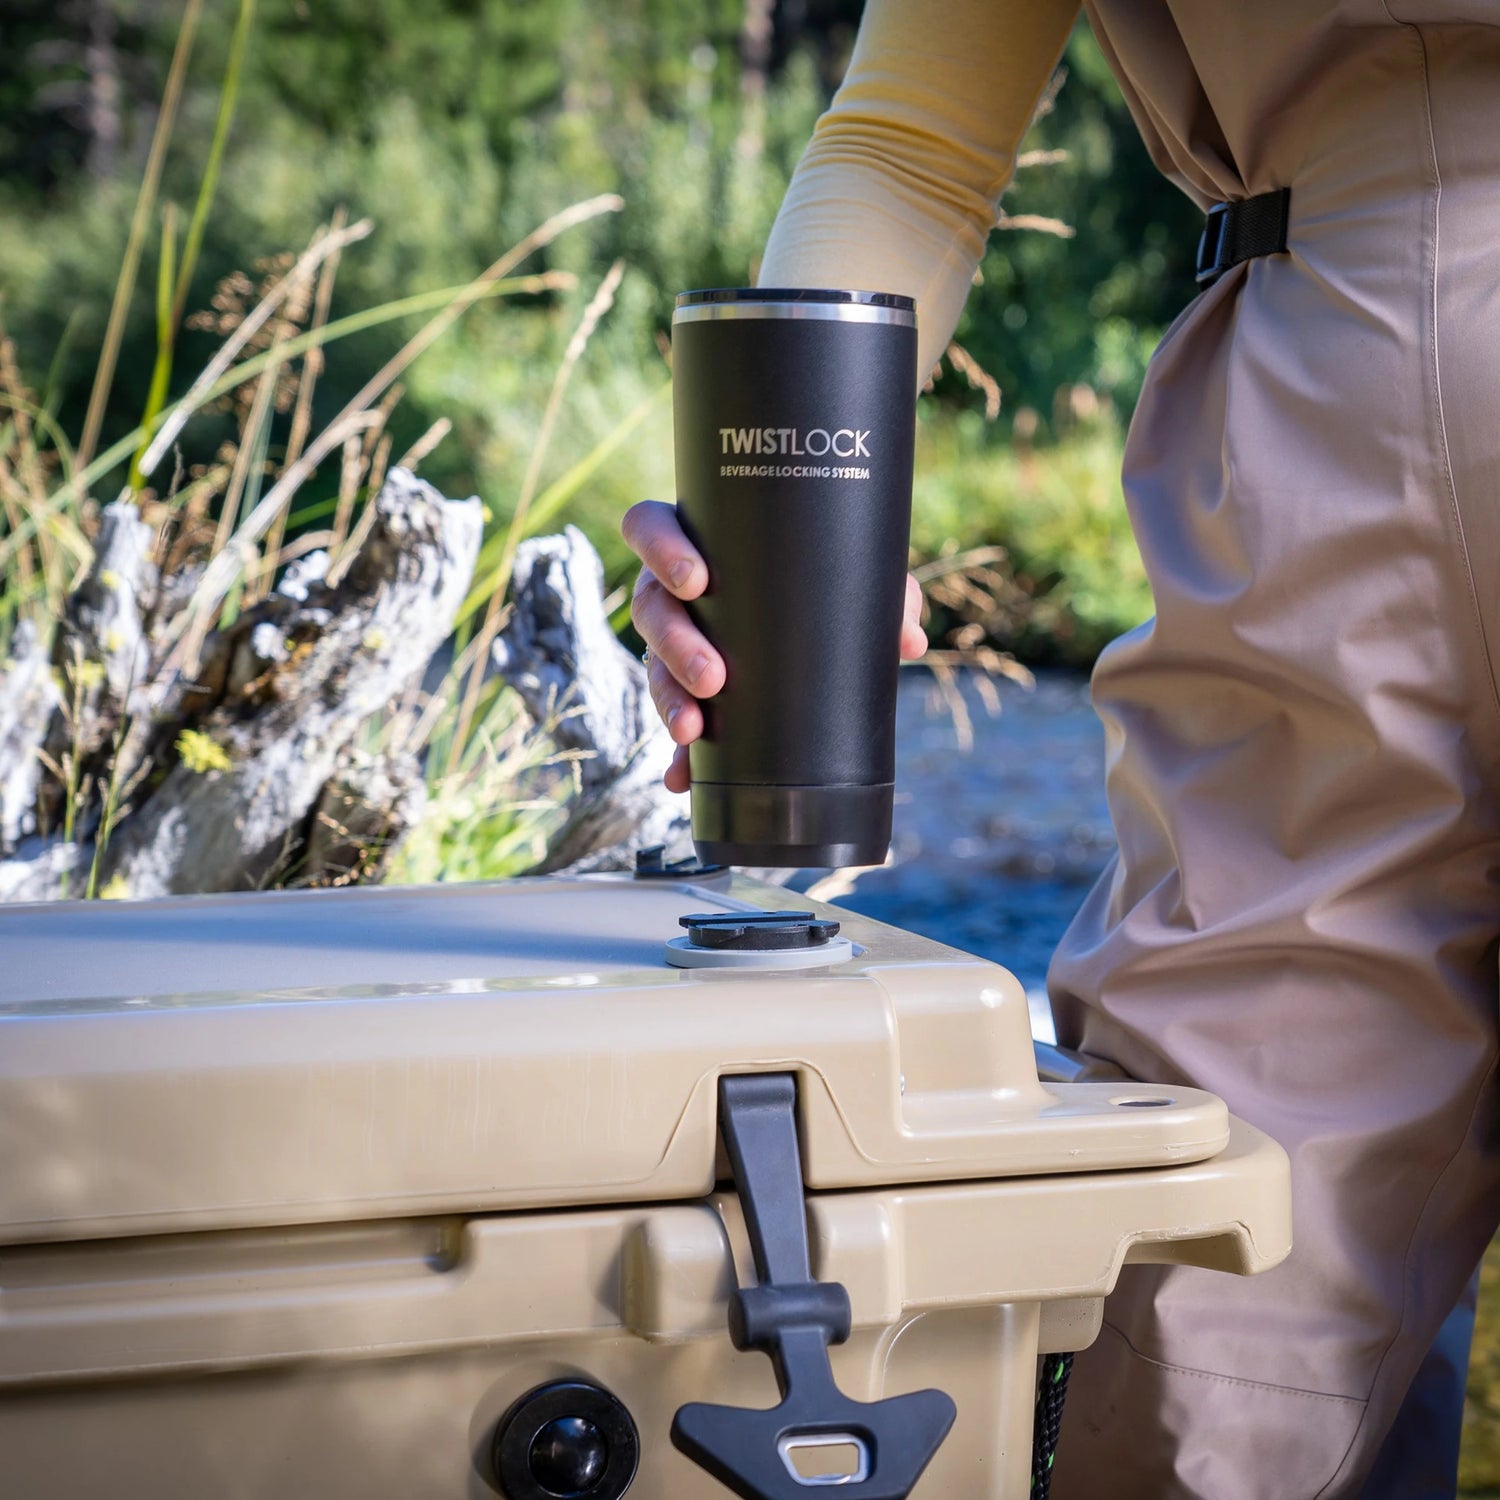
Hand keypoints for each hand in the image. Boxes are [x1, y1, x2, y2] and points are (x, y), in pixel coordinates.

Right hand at [622, 500, 927, 790]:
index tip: (697, 581)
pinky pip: (673, 718)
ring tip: (693, 729)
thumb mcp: (853, 574)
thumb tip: (908, 640)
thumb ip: (886, 592)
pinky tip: (682, 779)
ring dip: (669, 698)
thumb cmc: (824, 576)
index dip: (660, 549)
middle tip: (713, 675)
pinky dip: (676, 755)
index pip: (650, 526)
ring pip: (652, 665)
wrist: (821, 622)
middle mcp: (673, 590)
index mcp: (698, 541)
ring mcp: (672, 641)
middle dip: (674, 643)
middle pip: (650, 605)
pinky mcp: (683, 690)